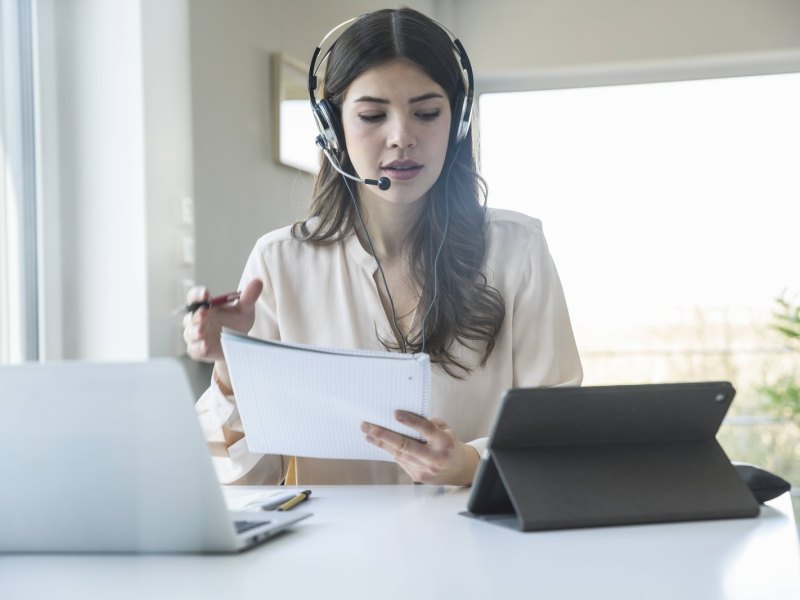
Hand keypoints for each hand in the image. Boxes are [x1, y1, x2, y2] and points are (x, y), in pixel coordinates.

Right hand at [182, 279, 262, 362]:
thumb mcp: (245, 309)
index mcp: (205, 306)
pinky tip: (205, 347)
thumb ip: (249, 297)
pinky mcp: (198, 350)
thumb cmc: (236, 323)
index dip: (197, 294)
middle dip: (196, 315)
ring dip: (195, 332)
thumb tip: (258, 282)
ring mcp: (196, 335)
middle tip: (204, 313)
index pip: (195, 297)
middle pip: (191, 316)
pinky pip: (194, 349)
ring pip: (190, 333)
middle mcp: (197, 320)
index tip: (206, 293)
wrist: (238, 344)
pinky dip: (198, 348)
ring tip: (202, 331)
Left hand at [361, 411, 479, 485]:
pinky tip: (380, 443)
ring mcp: (425, 469)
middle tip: (368, 426)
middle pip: (405, 445)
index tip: (395, 414)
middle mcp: (435, 457)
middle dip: (384, 435)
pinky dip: (390, 451)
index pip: (426, 430)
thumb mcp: (446, 430)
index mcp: (444, 442)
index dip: (411, 422)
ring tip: (368, 433)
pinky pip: (401, 461)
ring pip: (399, 455)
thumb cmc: (451, 445)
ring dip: (381, 443)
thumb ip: (429, 424)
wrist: (461, 470)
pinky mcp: (418, 476)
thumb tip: (405, 418)